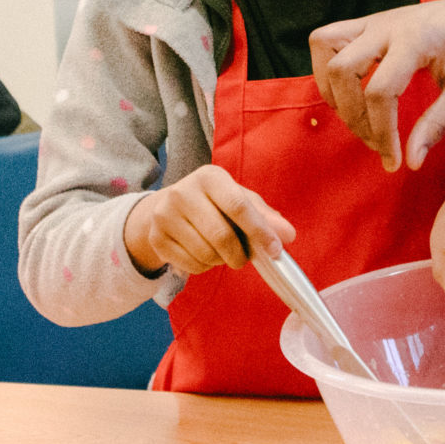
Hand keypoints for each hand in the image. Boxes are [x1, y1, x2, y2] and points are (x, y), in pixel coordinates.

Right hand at [121, 164, 295, 277]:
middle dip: (239, 255)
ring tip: (221, 252)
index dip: (259, 231)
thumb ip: (265, 216)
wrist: (167, 207)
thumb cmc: (213, 203)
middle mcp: (182, 192)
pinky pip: (190, 265)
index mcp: (209, 176)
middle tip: (244, 258)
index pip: (238, 206)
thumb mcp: (240, 199)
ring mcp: (165, 215)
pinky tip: (203, 255)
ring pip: (205, 254)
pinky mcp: (156, 239)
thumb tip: (288, 235)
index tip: (275, 251)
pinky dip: (204, 267)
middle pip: (221, 236)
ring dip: (221, 261)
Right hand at [310, 0, 444, 171]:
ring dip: (331, 88)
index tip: (393, 161)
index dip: (381, 133)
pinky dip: (328, 68)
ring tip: (358, 117)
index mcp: (414, 40)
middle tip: (378, 142)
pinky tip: (351, 93)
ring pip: (324, 47)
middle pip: (341, 70)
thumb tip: (411, 162)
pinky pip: (329, 38)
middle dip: (353, 116)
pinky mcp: (368, 22)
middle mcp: (385, 25)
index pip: (379, 92)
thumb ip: (437, 124)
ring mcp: (373, 20)